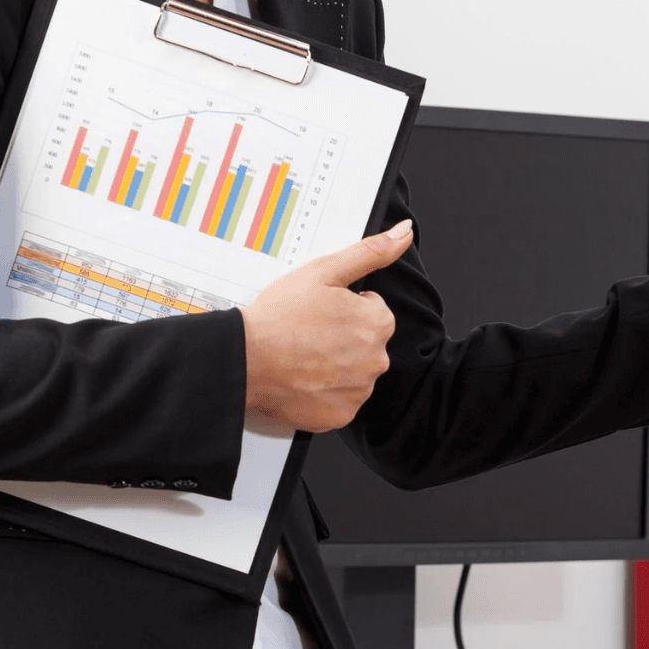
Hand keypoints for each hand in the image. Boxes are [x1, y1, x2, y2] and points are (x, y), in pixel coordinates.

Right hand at [241, 220, 412, 431]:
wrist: (244, 359)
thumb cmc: (279, 316)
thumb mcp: (325, 271)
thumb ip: (371, 252)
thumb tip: (403, 233)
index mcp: (378, 323)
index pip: (372, 311)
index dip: (344, 308)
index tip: (320, 311)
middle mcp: (376, 360)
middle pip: (365, 344)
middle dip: (342, 338)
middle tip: (307, 333)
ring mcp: (359, 390)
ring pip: (353, 373)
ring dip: (334, 365)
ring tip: (302, 355)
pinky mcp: (341, 415)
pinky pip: (339, 401)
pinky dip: (325, 392)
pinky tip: (302, 378)